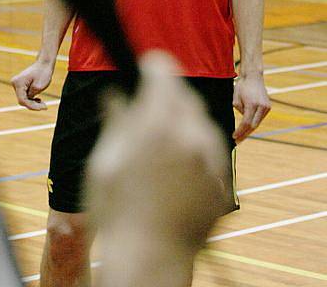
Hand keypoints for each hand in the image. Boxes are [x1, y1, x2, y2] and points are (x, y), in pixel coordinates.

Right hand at [11, 60, 54, 110]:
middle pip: (22, 100)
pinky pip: (25, 95)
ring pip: (24, 99)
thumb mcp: (39, 86)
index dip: (31, 106)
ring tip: (43, 103)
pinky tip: (39, 100)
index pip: (22, 100)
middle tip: (44, 106)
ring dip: (33, 103)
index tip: (41, 108)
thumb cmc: (43, 72)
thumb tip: (26, 101)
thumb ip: (32, 95)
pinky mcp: (21, 85)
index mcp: (19, 82)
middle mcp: (15, 83)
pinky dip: (31, 99)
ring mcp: (17, 84)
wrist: (44, 63)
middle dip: (33, 105)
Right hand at [85, 52, 226, 286]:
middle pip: (184, 94)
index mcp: (157, 124)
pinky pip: (209, 150)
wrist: (149, 259)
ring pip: (200, 121)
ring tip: (160, 145)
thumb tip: (117, 95)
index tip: (143, 68)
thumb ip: (116, 121)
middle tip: (147, 109)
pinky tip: (174, 170)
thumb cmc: (116, 210)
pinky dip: (195, 149)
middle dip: (166, 95)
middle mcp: (190, 135)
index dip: (150, 67)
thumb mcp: (105, 160)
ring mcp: (211, 159)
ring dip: (182, 121)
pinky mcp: (222, 180)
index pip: (162, 72)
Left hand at [233, 72, 270, 141]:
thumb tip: (243, 122)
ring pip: (257, 123)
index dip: (240, 131)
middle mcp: (262, 107)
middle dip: (244, 134)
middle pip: (253, 126)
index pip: (246, 123)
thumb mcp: (236, 99)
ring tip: (241, 136)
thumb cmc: (242, 86)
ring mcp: (266, 107)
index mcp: (252, 104)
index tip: (234, 136)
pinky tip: (247, 127)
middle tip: (237, 141)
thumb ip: (239, 111)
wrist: (253, 76)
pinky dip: (253, 122)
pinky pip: (259, 117)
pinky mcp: (268, 106)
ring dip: (249, 129)